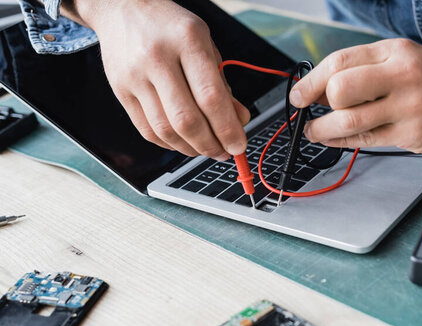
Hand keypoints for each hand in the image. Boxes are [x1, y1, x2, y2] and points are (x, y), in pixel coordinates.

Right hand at [73, 0, 249, 158]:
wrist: (122, 6)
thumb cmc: (171, 27)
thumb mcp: (205, 44)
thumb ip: (222, 84)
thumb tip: (239, 121)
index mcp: (187, 40)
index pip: (211, 97)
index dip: (228, 128)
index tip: (239, 145)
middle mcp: (157, 57)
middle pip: (186, 120)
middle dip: (210, 145)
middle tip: (224, 152)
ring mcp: (134, 76)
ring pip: (166, 130)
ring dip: (191, 148)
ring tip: (206, 149)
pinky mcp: (120, 91)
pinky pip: (147, 130)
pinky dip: (170, 143)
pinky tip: (184, 142)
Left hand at [289, 39, 421, 153]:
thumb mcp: (408, 58)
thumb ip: (370, 67)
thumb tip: (327, 85)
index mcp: (396, 52)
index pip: (340, 61)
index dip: (311, 80)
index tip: (298, 94)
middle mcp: (400, 76)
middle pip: (340, 89)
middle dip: (318, 103)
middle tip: (312, 110)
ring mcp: (406, 108)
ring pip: (348, 121)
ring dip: (322, 130)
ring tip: (315, 131)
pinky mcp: (410, 134)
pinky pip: (365, 141)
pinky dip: (341, 143)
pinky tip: (333, 140)